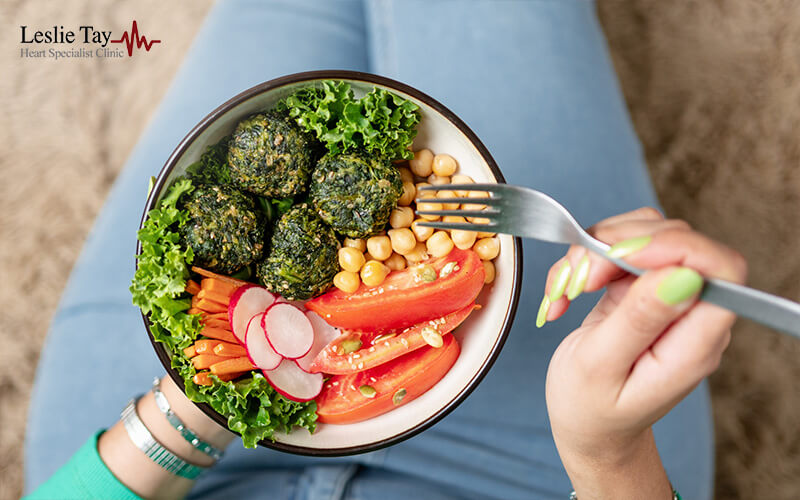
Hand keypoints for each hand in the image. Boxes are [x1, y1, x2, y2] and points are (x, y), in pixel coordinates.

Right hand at [542, 207, 746, 498]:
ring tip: (566, 288)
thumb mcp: (601, 368)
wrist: (588, 427)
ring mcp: (667, 296)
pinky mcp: (643, 286)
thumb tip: (679, 275)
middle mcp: (689, 313)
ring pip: (645, 234)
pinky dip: (586, 258)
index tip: (619, 256)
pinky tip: (566, 288)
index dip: (675, 246)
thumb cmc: (592, 409)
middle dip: (618, 246)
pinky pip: (620, 247)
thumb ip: (639, 320)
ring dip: (595, 250)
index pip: (718, 266)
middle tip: (579, 280)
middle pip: (676, 239)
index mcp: (695, 342)